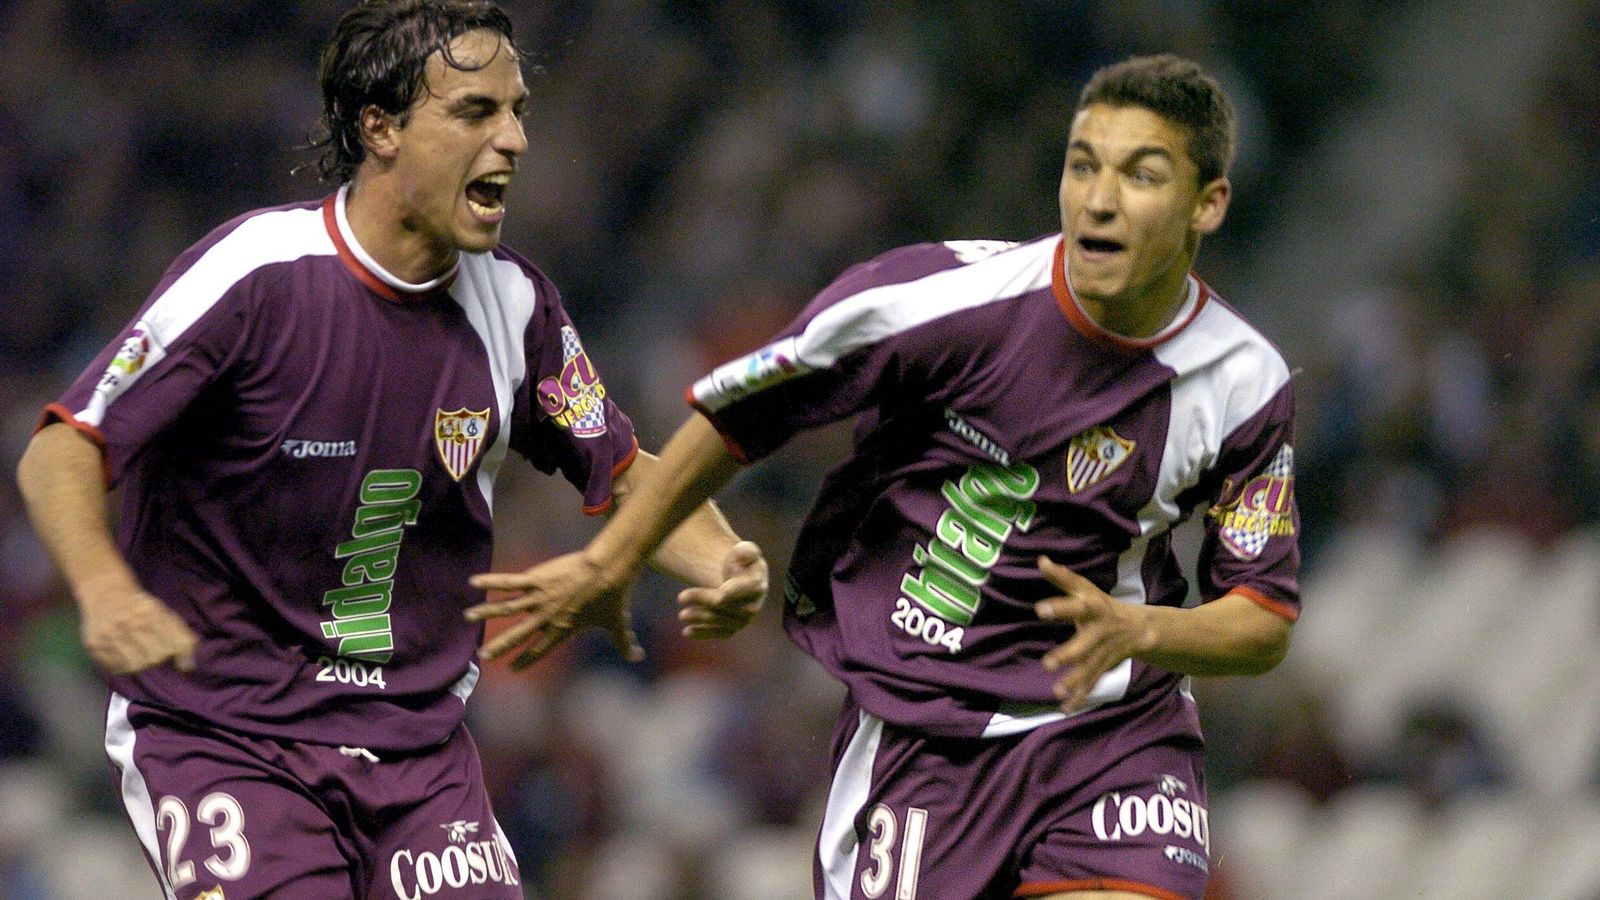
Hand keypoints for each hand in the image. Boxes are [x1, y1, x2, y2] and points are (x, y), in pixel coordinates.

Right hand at [80, 587, 198, 674]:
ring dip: (140, 664)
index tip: (183, 663)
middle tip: (154, 651)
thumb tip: (188, 666)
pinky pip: (114, 667)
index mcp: (151, 611)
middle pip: (153, 657)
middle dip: (158, 658)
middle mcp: (128, 621)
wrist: (104, 591)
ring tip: (138, 654)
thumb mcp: (163, 612)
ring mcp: (108, 633)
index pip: (174, 642)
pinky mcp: (93, 643)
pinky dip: (122, 666)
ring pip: (133, 665)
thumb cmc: (139, 606)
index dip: (181, 655)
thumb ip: (180, 635)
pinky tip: (123, 656)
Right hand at [465, 552, 643, 669]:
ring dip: (486, 612)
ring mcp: (540, 598)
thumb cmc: (614, 598)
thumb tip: (638, 656)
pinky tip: (474, 582)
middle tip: (483, 655)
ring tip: (467, 617)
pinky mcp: (537, 578)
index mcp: (562, 630)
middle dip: (500, 645)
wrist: (608, 572)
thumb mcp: (618, 625)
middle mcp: (547, 617)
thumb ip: (625, 644)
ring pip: (507, 608)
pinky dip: (491, 581)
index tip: (513, 668)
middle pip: (518, 634)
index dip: (527, 659)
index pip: (540, 649)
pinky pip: (510, 582)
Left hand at [675, 540, 767, 638]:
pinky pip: (718, 633)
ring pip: (719, 621)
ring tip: (681, 616)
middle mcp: (753, 606)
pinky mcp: (733, 629)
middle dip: (703, 601)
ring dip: (699, 618)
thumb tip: (741, 554)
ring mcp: (743, 620)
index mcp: (756, 585)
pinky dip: (702, 633)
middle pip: (726, 606)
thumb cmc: (741, 562)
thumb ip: (746, 551)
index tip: (718, 596)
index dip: (731, 593)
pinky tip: (687, 632)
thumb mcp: (745, 551)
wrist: (741, 579)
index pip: (742, 590)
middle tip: (680, 597)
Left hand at [1034, 556, 1154, 712]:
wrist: (1138, 628)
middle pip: (1084, 644)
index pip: (1075, 606)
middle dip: (1068, 655)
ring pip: (1089, 668)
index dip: (1059, 607)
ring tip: (1057, 692)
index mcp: (1092, 609)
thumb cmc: (1101, 604)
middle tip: (1048, 664)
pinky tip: (1066, 708)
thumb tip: (1041, 560)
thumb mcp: (1084, 588)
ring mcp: (1102, 653)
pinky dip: (1080, 697)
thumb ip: (1062, 577)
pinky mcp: (1102, 667)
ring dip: (1074, 681)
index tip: (1039, 609)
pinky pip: (1092, 683)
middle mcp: (1098, 633)